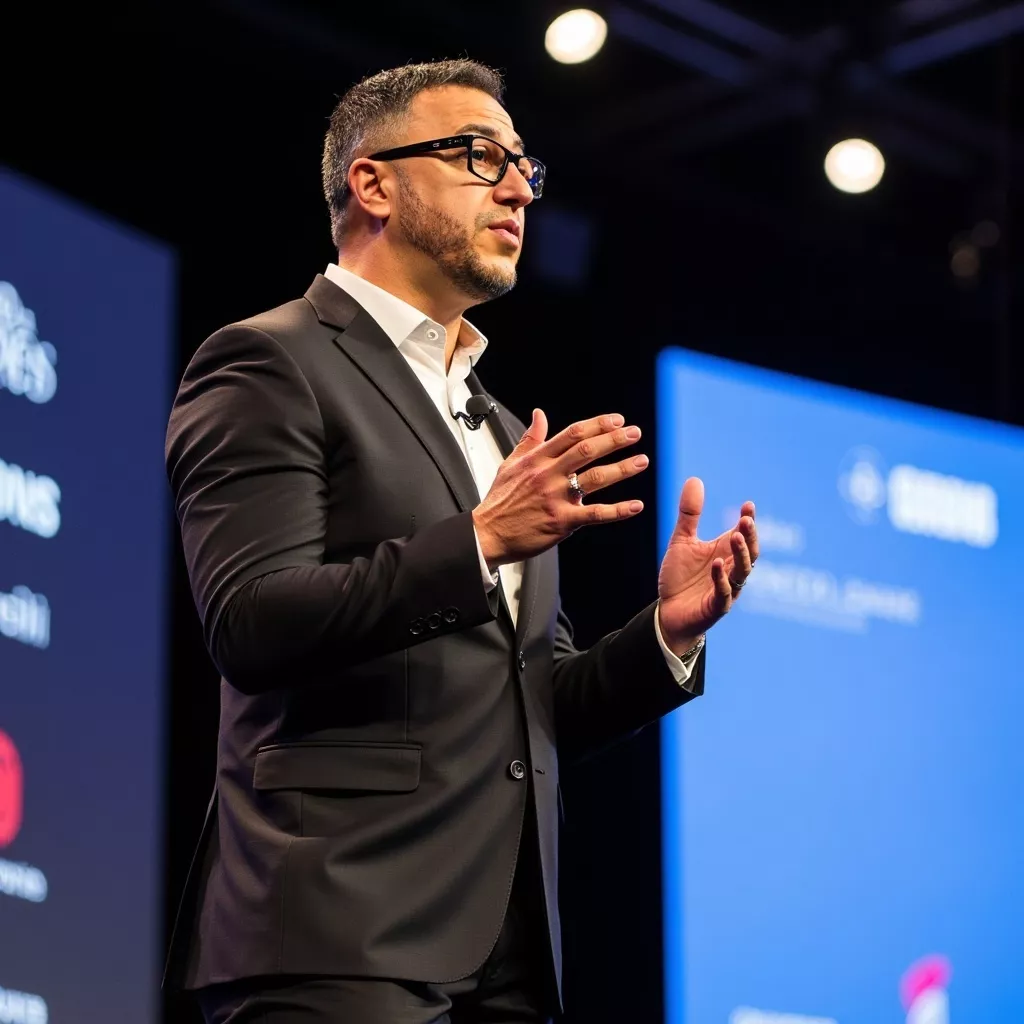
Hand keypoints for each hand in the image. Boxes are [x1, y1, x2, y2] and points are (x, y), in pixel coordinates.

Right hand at [473, 409, 648, 568]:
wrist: (487, 534)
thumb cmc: (499, 501)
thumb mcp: (510, 463)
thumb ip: (530, 439)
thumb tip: (539, 414)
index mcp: (538, 459)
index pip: (572, 434)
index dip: (598, 425)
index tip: (616, 420)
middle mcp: (549, 475)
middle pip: (587, 450)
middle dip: (614, 440)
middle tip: (634, 433)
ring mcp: (556, 498)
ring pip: (595, 478)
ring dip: (622, 469)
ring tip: (641, 461)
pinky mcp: (562, 521)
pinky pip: (595, 514)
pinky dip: (618, 511)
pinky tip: (635, 506)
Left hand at [657, 477, 758, 652]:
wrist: (667, 612)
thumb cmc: (680, 577)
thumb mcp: (682, 541)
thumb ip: (689, 514)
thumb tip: (696, 479)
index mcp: (725, 552)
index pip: (743, 534)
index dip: (748, 520)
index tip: (748, 505)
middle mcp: (731, 570)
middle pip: (749, 552)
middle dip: (749, 536)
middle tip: (746, 520)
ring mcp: (726, 589)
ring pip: (742, 572)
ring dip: (741, 555)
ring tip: (734, 537)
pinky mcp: (715, 607)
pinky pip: (723, 594)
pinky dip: (721, 580)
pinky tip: (716, 565)